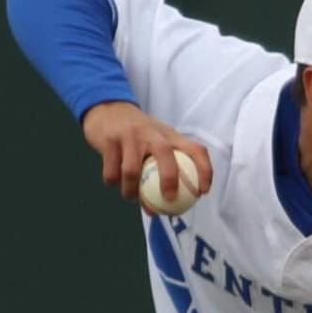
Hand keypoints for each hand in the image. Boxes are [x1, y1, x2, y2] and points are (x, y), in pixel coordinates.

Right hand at [80, 102, 213, 207]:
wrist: (107, 109)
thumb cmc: (138, 134)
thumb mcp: (158, 139)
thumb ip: (167, 163)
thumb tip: (175, 203)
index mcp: (169, 135)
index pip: (195, 149)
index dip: (204, 170)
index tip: (202, 192)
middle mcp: (151, 133)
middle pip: (165, 155)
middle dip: (169, 180)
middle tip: (169, 200)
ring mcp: (129, 136)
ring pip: (132, 171)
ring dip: (131, 192)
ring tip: (131, 198)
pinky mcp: (109, 141)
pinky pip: (111, 171)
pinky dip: (113, 182)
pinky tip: (114, 183)